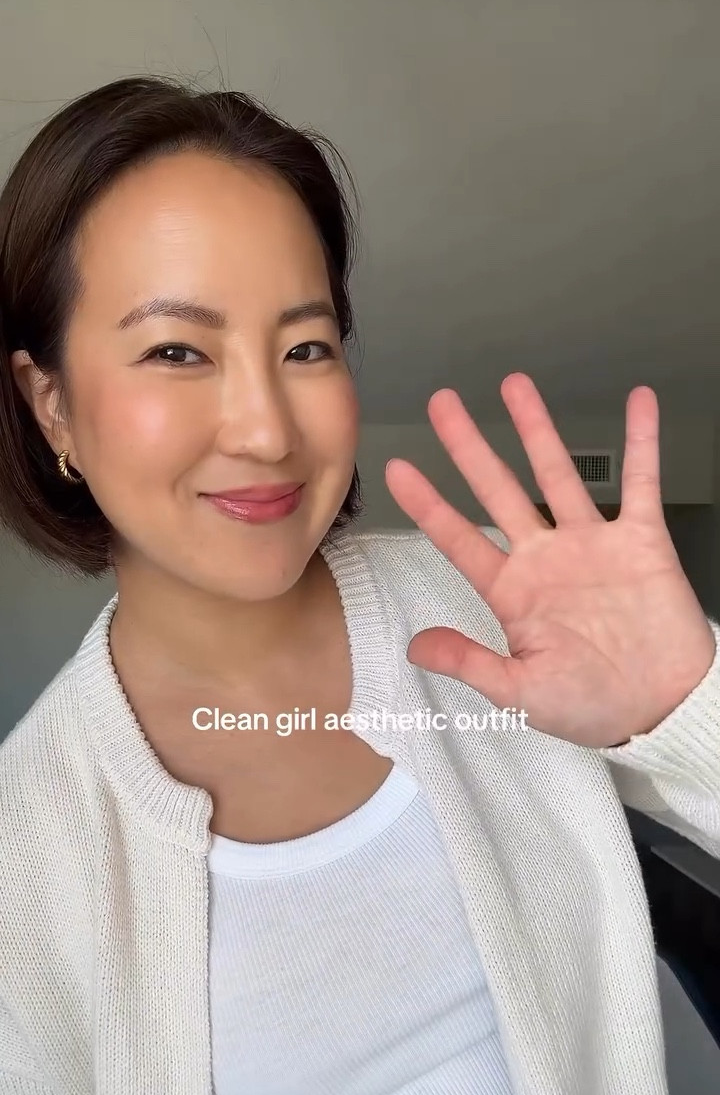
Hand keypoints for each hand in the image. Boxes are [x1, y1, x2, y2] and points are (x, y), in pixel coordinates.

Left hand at [385, 374, 715, 746]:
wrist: (663, 709)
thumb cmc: (592, 706)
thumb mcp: (520, 693)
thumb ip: (470, 663)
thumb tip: (416, 646)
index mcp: (513, 592)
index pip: (460, 538)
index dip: (429, 504)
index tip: (398, 468)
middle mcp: (546, 558)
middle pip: (499, 489)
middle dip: (469, 446)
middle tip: (443, 403)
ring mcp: (592, 544)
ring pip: (559, 472)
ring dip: (538, 429)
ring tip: (515, 385)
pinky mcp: (640, 540)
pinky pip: (641, 481)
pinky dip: (642, 440)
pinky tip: (637, 400)